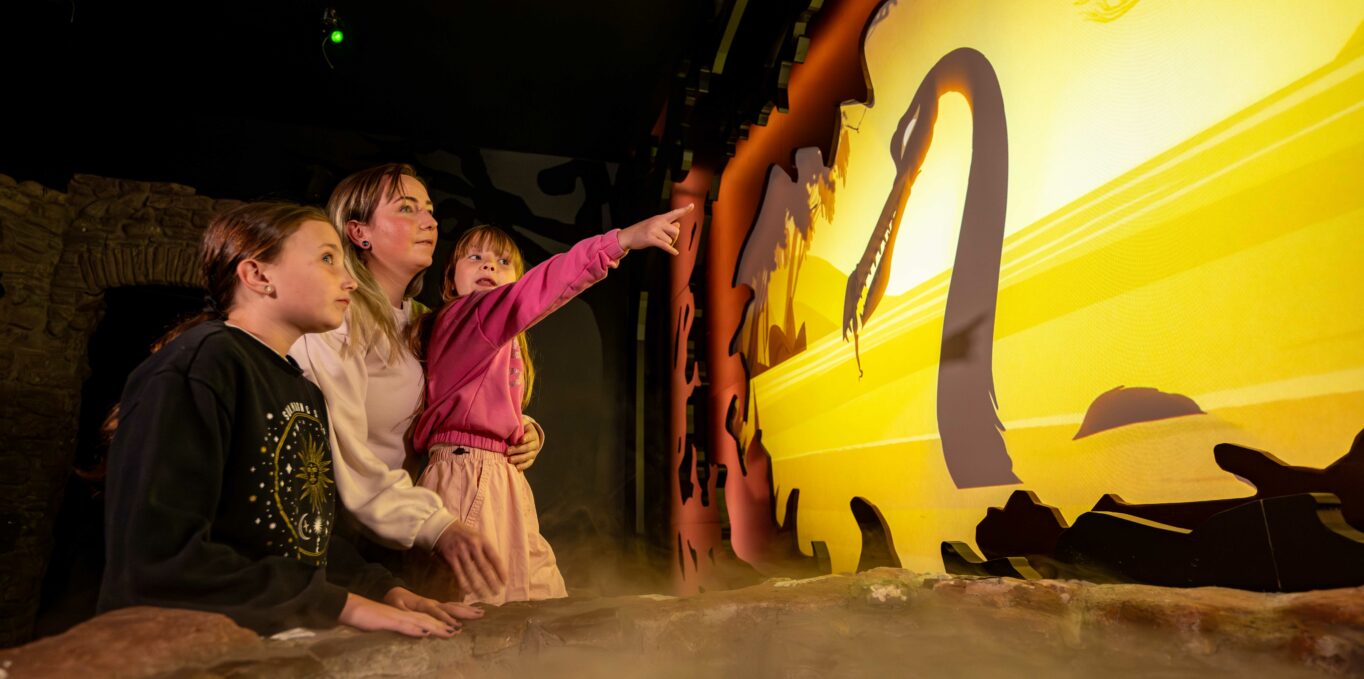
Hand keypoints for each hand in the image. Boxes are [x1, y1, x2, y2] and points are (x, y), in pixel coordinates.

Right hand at [338, 593, 455, 638]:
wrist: (352, 607)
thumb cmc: (369, 617)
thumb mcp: (389, 624)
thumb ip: (402, 627)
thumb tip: (417, 634)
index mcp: (407, 614)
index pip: (430, 618)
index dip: (445, 622)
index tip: (459, 626)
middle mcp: (406, 613)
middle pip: (431, 618)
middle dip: (448, 622)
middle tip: (466, 627)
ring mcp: (398, 616)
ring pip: (421, 621)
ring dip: (437, 627)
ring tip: (452, 632)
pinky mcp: (388, 621)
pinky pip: (403, 625)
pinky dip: (415, 630)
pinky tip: (425, 634)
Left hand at [383, 587, 484, 628]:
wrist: (396, 593)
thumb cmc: (394, 601)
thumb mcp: (395, 605)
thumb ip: (403, 612)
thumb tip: (413, 618)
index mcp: (423, 604)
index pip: (437, 612)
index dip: (446, 619)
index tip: (457, 627)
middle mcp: (433, 602)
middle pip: (451, 607)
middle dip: (465, 612)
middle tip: (479, 615)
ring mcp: (436, 603)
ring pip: (455, 606)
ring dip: (468, 610)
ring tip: (482, 613)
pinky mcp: (438, 605)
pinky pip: (453, 606)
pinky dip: (464, 608)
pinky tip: (473, 610)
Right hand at [433, 521, 506, 599]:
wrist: (443, 527)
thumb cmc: (463, 534)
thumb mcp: (477, 537)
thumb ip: (484, 550)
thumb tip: (494, 567)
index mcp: (482, 540)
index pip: (494, 558)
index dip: (500, 571)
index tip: (505, 582)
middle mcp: (473, 545)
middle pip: (484, 567)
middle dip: (491, 581)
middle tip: (496, 592)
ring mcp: (461, 551)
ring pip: (471, 572)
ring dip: (478, 585)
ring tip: (484, 595)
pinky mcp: (451, 557)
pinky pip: (458, 573)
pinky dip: (463, 583)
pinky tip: (468, 591)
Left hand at [506, 415, 543, 471]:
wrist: (529, 436)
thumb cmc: (521, 429)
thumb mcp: (521, 424)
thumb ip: (517, 423)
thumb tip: (508, 422)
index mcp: (533, 433)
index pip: (530, 436)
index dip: (525, 438)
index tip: (520, 440)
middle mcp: (535, 443)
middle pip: (527, 447)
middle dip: (517, 450)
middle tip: (507, 451)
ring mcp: (534, 452)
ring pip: (527, 456)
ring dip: (518, 458)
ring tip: (509, 460)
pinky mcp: (531, 459)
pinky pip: (528, 463)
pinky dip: (523, 466)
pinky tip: (516, 467)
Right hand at [618, 204, 691, 254]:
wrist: (627, 236)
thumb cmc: (643, 231)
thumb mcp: (655, 224)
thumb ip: (667, 224)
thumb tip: (678, 225)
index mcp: (660, 217)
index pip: (674, 213)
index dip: (684, 210)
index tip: (692, 205)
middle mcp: (658, 222)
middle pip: (676, 231)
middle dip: (674, 239)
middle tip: (668, 241)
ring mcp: (654, 230)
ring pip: (670, 240)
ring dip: (668, 244)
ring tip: (659, 243)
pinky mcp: (650, 239)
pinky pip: (665, 245)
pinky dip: (671, 250)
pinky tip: (675, 253)